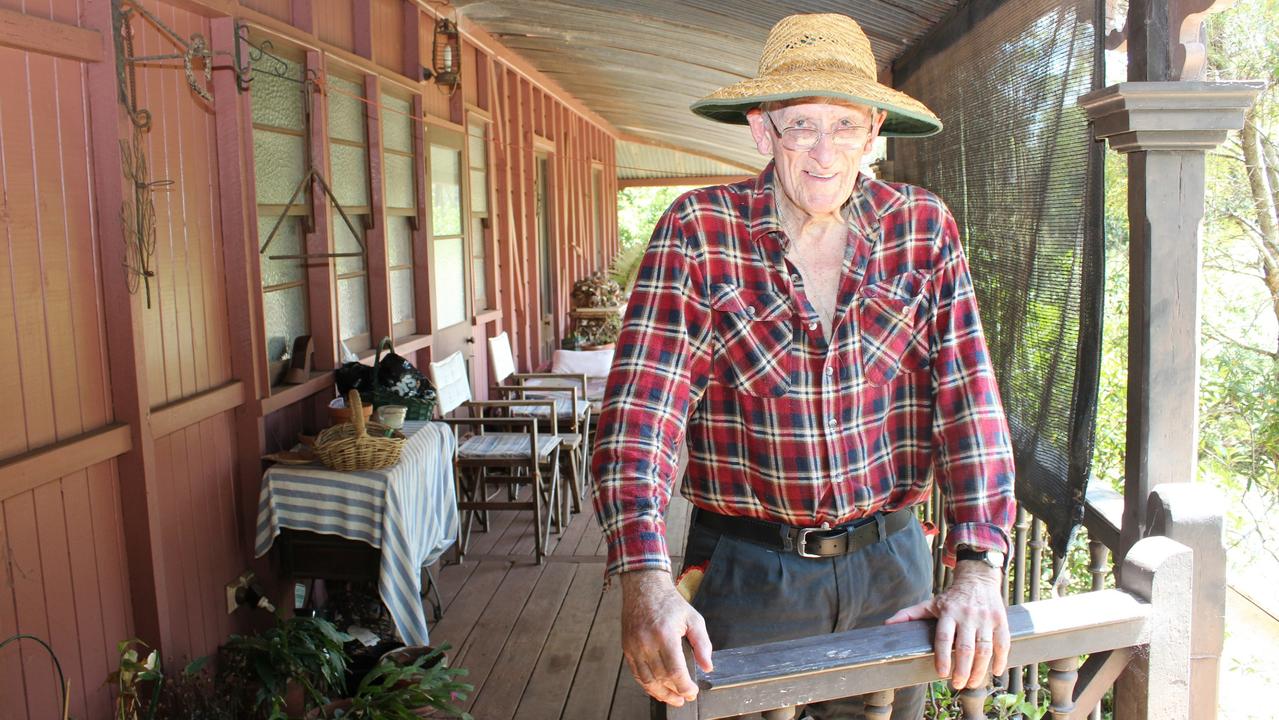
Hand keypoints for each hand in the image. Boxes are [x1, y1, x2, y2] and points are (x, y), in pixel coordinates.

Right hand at [620, 569, 714, 705]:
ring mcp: (634, 646)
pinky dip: (646, 684)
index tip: (693, 692)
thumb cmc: (669, 602)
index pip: (675, 671)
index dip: (685, 687)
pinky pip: (636, 673)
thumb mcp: (693, 618)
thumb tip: (707, 666)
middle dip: (675, 693)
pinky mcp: (627, 647)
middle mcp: (647, 642)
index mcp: (665, 635)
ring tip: (672, 699)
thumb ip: (702, 643)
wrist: (644, 588)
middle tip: (685, 698)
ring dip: (660, 693)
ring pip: (647, 680)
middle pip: (661, 678)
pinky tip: (656, 689)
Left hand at [884, 561, 1008, 689]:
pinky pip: (1003, 643)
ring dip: (979, 670)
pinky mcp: (1000, 621)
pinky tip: (995, 672)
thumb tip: (888, 626)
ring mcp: (985, 618)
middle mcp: (968, 615)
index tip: (941, 673)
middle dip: (962, 670)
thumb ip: (909, 615)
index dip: (942, 657)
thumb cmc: (951, 597)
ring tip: (972, 683)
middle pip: (966, 648)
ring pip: (984, 649)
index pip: (944, 638)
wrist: (978, 579)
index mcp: (948, 612)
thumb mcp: (930, 603)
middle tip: (957, 684)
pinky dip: (1001, 660)